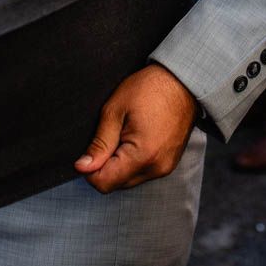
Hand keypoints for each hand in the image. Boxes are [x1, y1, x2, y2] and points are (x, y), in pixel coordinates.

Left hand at [74, 64, 196, 192]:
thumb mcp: (115, 111)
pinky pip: (142, 172)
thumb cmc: (148, 89)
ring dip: (119, 163)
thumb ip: (99, 143)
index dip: (90, 169)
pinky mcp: (169, 163)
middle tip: (111, 135)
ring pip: (128, 179)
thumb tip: (82, 167)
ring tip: (125, 134)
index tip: (92, 147)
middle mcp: (156, 168)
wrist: (182, 80)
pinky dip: (132, 161)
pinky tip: (136, 138)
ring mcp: (165, 167)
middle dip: (105, 165)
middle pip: (116, 184)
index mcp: (142, 156)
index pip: (104, 183)